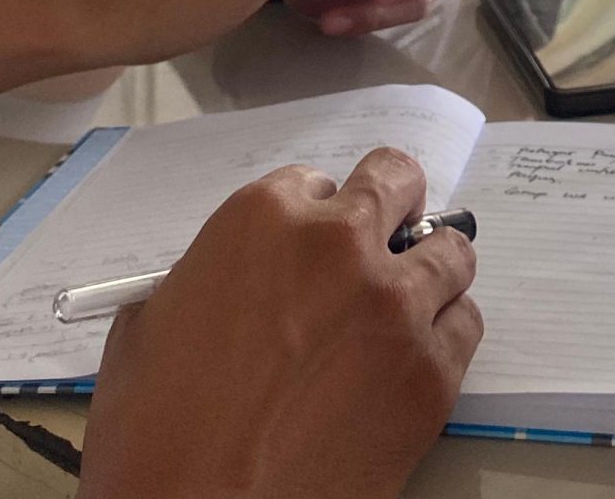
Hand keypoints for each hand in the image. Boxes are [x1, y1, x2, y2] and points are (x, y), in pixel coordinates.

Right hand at [76, 149, 480, 498]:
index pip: (313, 182)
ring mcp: (394, 306)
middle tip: (387, 234)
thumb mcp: (149, 326)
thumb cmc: (157, 433)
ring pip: (450, 253)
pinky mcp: (431, 372)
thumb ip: (207, 278)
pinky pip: (465, 325)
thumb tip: (235, 283)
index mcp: (262, 220)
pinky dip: (445, 334)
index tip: (315, 242)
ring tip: (404, 304)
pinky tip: (411, 358)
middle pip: (397, 183)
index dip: (314, 215)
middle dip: (394, 206)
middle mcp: (339, 245)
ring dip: (428, 271)